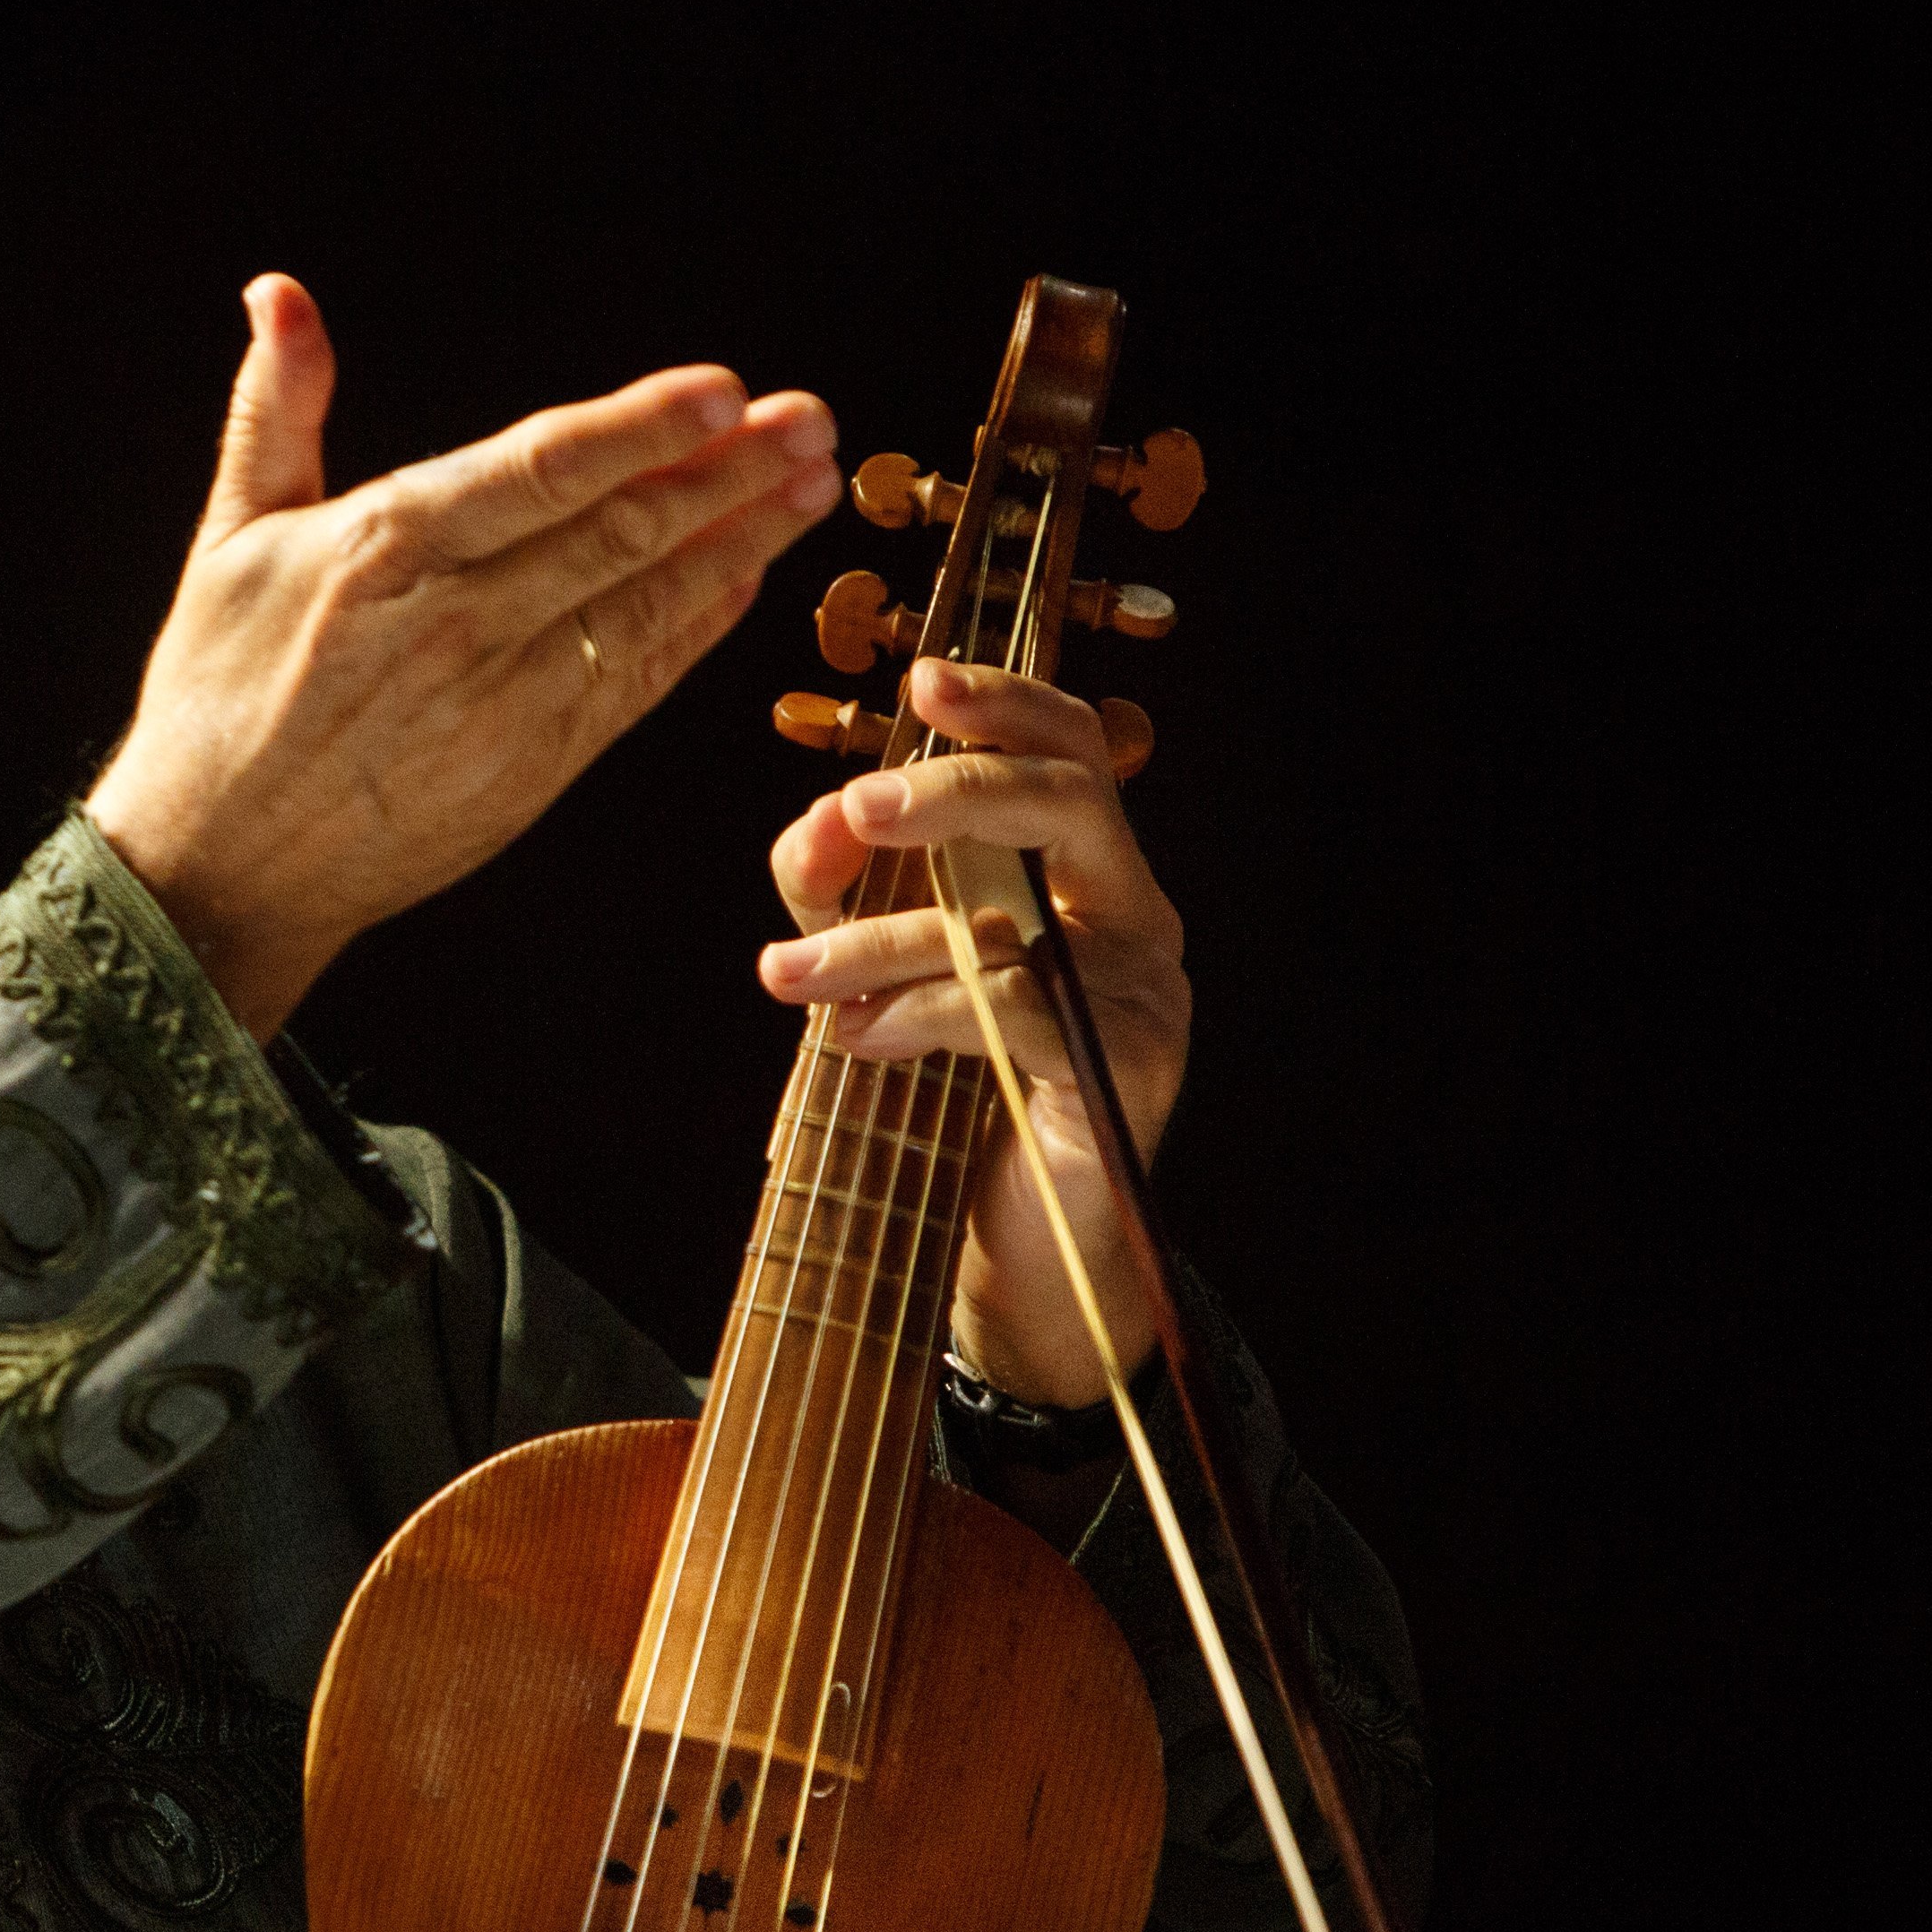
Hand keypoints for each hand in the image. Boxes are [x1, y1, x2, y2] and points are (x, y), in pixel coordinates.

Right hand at [88, 275, 839, 1033]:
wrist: (217, 866)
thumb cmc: (218, 696)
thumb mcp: (229, 539)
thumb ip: (276, 411)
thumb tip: (279, 296)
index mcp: (384, 550)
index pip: (539, 473)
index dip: (641, 431)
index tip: (723, 392)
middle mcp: (455, 624)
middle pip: (617, 534)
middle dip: (726, 475)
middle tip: (812, 422)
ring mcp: (502, 703)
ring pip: (642, 607)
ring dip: (738, 544)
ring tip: (810, 487)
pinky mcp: (530, 767)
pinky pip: (632, 684)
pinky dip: (694, 630)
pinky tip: (747, 579)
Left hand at [758, 655, 1190, 1409]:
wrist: (1021, 1248)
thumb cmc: (956, 1093)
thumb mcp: (880, 966)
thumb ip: (840, 888)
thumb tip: (813, 823)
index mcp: (1089, 872)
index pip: (1073, 747)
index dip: (1006, 701)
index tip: (922, 683)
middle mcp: (1134, 914)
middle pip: (1069, 797)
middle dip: (955, 787)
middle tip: (856, 809)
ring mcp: (1142, 991)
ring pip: (1015, 916)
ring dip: (880, 938)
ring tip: (789, 976)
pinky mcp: (1123, 1067)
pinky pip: (1012, 1007)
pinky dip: (918, 1014)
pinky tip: (856, 1037)